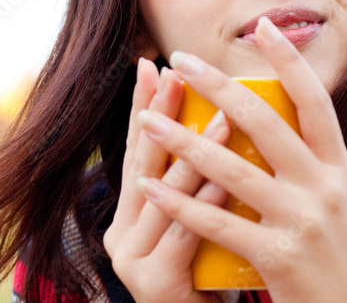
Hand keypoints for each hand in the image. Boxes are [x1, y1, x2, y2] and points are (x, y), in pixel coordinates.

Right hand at [103, 57, 234, 302]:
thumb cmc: (208, 281)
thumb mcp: (196, 228)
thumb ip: (196, 189)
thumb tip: (222, 128)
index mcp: (128, 218)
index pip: (136, 153)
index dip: (145, 108)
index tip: (155, 66)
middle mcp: (121, 235)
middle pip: (144, 163)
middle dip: (162, 114)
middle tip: (178, 72)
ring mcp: (133, 260)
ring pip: (168, 194)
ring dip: (197, 149)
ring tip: (221, 112)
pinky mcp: (155, 282)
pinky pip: (187, 231)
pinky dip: (207, 198)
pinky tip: (226, 172)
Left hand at [134, 17, 346, 302]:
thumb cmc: (332, 246)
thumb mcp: (334, 193)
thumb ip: (307, 154)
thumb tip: (263, 106)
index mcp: (336, 164)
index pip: (314, 100)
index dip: (289, 61)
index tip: (261, 26)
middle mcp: (324, 186)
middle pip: (265, 123)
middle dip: (216, 86)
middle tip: (178, 61)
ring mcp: (302, 221)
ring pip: (231, 170)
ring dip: (182, 142)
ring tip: (146, 119)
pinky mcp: (278, 256)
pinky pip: (217, 223)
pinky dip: (179, 204)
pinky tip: (150, 186)